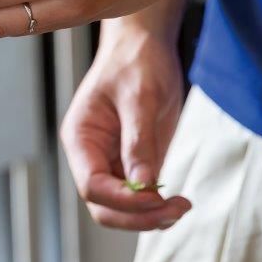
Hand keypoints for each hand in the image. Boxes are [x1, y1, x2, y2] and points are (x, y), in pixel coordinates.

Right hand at [60, 17, 189, 229]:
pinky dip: (158, 206)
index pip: (92, 185)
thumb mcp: (140, 98)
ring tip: (181, 207)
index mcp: (80, 138)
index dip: (122, 200)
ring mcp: (112, 161)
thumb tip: (144, 186)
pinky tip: (179, 202)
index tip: (156, 198)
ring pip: (122, 208)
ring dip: (150, 216)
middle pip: (104, 206)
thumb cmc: (135, 62)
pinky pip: (141, 197)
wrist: (146, 44)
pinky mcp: (135, 162)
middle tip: (174, 210)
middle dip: (137, 216)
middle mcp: (91, 155)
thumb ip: (139, 143)